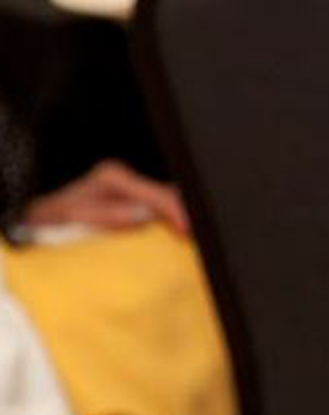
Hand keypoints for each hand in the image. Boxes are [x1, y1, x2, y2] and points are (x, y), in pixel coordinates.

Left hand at [22, 160, 188, 233]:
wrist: (40, 221)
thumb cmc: (54, 220)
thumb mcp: (76, 216)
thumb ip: (110, 215)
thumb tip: (144, 216)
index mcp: (114, 177)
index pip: (156, 193)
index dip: (176, 211)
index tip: (188, 231)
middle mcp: (126, 180)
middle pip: (168, 193)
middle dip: (187, 213)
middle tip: (202, 236)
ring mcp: (131, 190)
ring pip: (168, 200)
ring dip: (182, 218)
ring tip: (197, 237)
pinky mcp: (134, 203)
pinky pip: (161, 210)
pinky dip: (173, 222)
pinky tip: (183, 234)